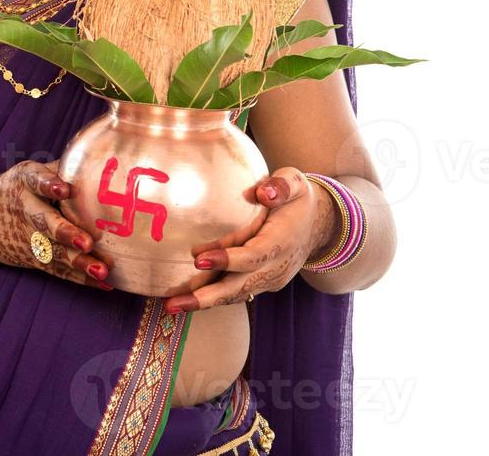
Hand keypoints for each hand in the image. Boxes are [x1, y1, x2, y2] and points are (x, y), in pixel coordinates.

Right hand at [0, 160, 114, 289]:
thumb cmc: (15, 191)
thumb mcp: (29, 173)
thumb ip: (59, 169)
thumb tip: (99, 162)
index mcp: (24, 182)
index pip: (34, 180)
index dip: (48, 184)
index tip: (64, 190)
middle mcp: (24, 210)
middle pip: (43, 222)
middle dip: (65, 233)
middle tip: (87, 241)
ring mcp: (27, 238)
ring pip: (53, 251)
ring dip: (78, 262)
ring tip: (101, 270)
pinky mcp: (33, 259)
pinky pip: (57, 270)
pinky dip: (79, 278)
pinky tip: (102, 283)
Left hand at [164, 167, 330, 312]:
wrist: (317, 225)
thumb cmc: (298, 199)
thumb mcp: (295, 182)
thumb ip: (281, 186)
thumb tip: (261, 192)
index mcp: (281, 241)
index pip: (253, 255)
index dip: (227, 260)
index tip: (200, 260)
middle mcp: (275, 267)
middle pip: (239, 285)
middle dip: (206, 296)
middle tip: (174, 304)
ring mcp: (268, 279)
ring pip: (234, 293)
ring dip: (202, 301)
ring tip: (170, 306)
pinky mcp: (260, 282)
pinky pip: (234, 291)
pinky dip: (210, 296)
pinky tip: (183, 299)